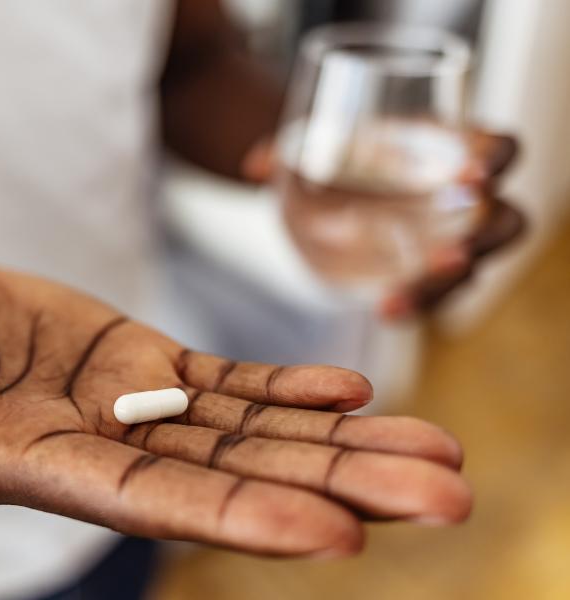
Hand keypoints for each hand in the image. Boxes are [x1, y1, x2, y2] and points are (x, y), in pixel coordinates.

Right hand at [0, 247, 470, 556]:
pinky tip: (350, 394)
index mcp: (19, 459)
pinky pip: (221, 387)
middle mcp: (87, 449)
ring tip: (434, 455)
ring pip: (244, 437)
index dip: (233, 517)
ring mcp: (120, 408)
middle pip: (225, 480)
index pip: (140, 500)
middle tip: (445, 500)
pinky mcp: (135, 365)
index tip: (334, 534)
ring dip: (339, 446)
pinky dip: (284, 392)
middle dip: (333, 490)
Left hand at [242, 128, 525, 318]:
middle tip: (453, 251)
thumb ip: (285, 150)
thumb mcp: (309, 144)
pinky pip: (434, 295)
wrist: (317, 193)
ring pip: (473, 266)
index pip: (498, 149)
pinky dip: (414, 304)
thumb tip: (254, 166)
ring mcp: (446, 243)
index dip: (493, 158)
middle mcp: (460, 200)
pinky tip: (384, 310)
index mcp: (448, 149)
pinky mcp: (422, 277)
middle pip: (504, 219)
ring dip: (446, 283)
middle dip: (487, 235)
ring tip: (404, 296)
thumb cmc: (331, 155)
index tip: (470, 171)